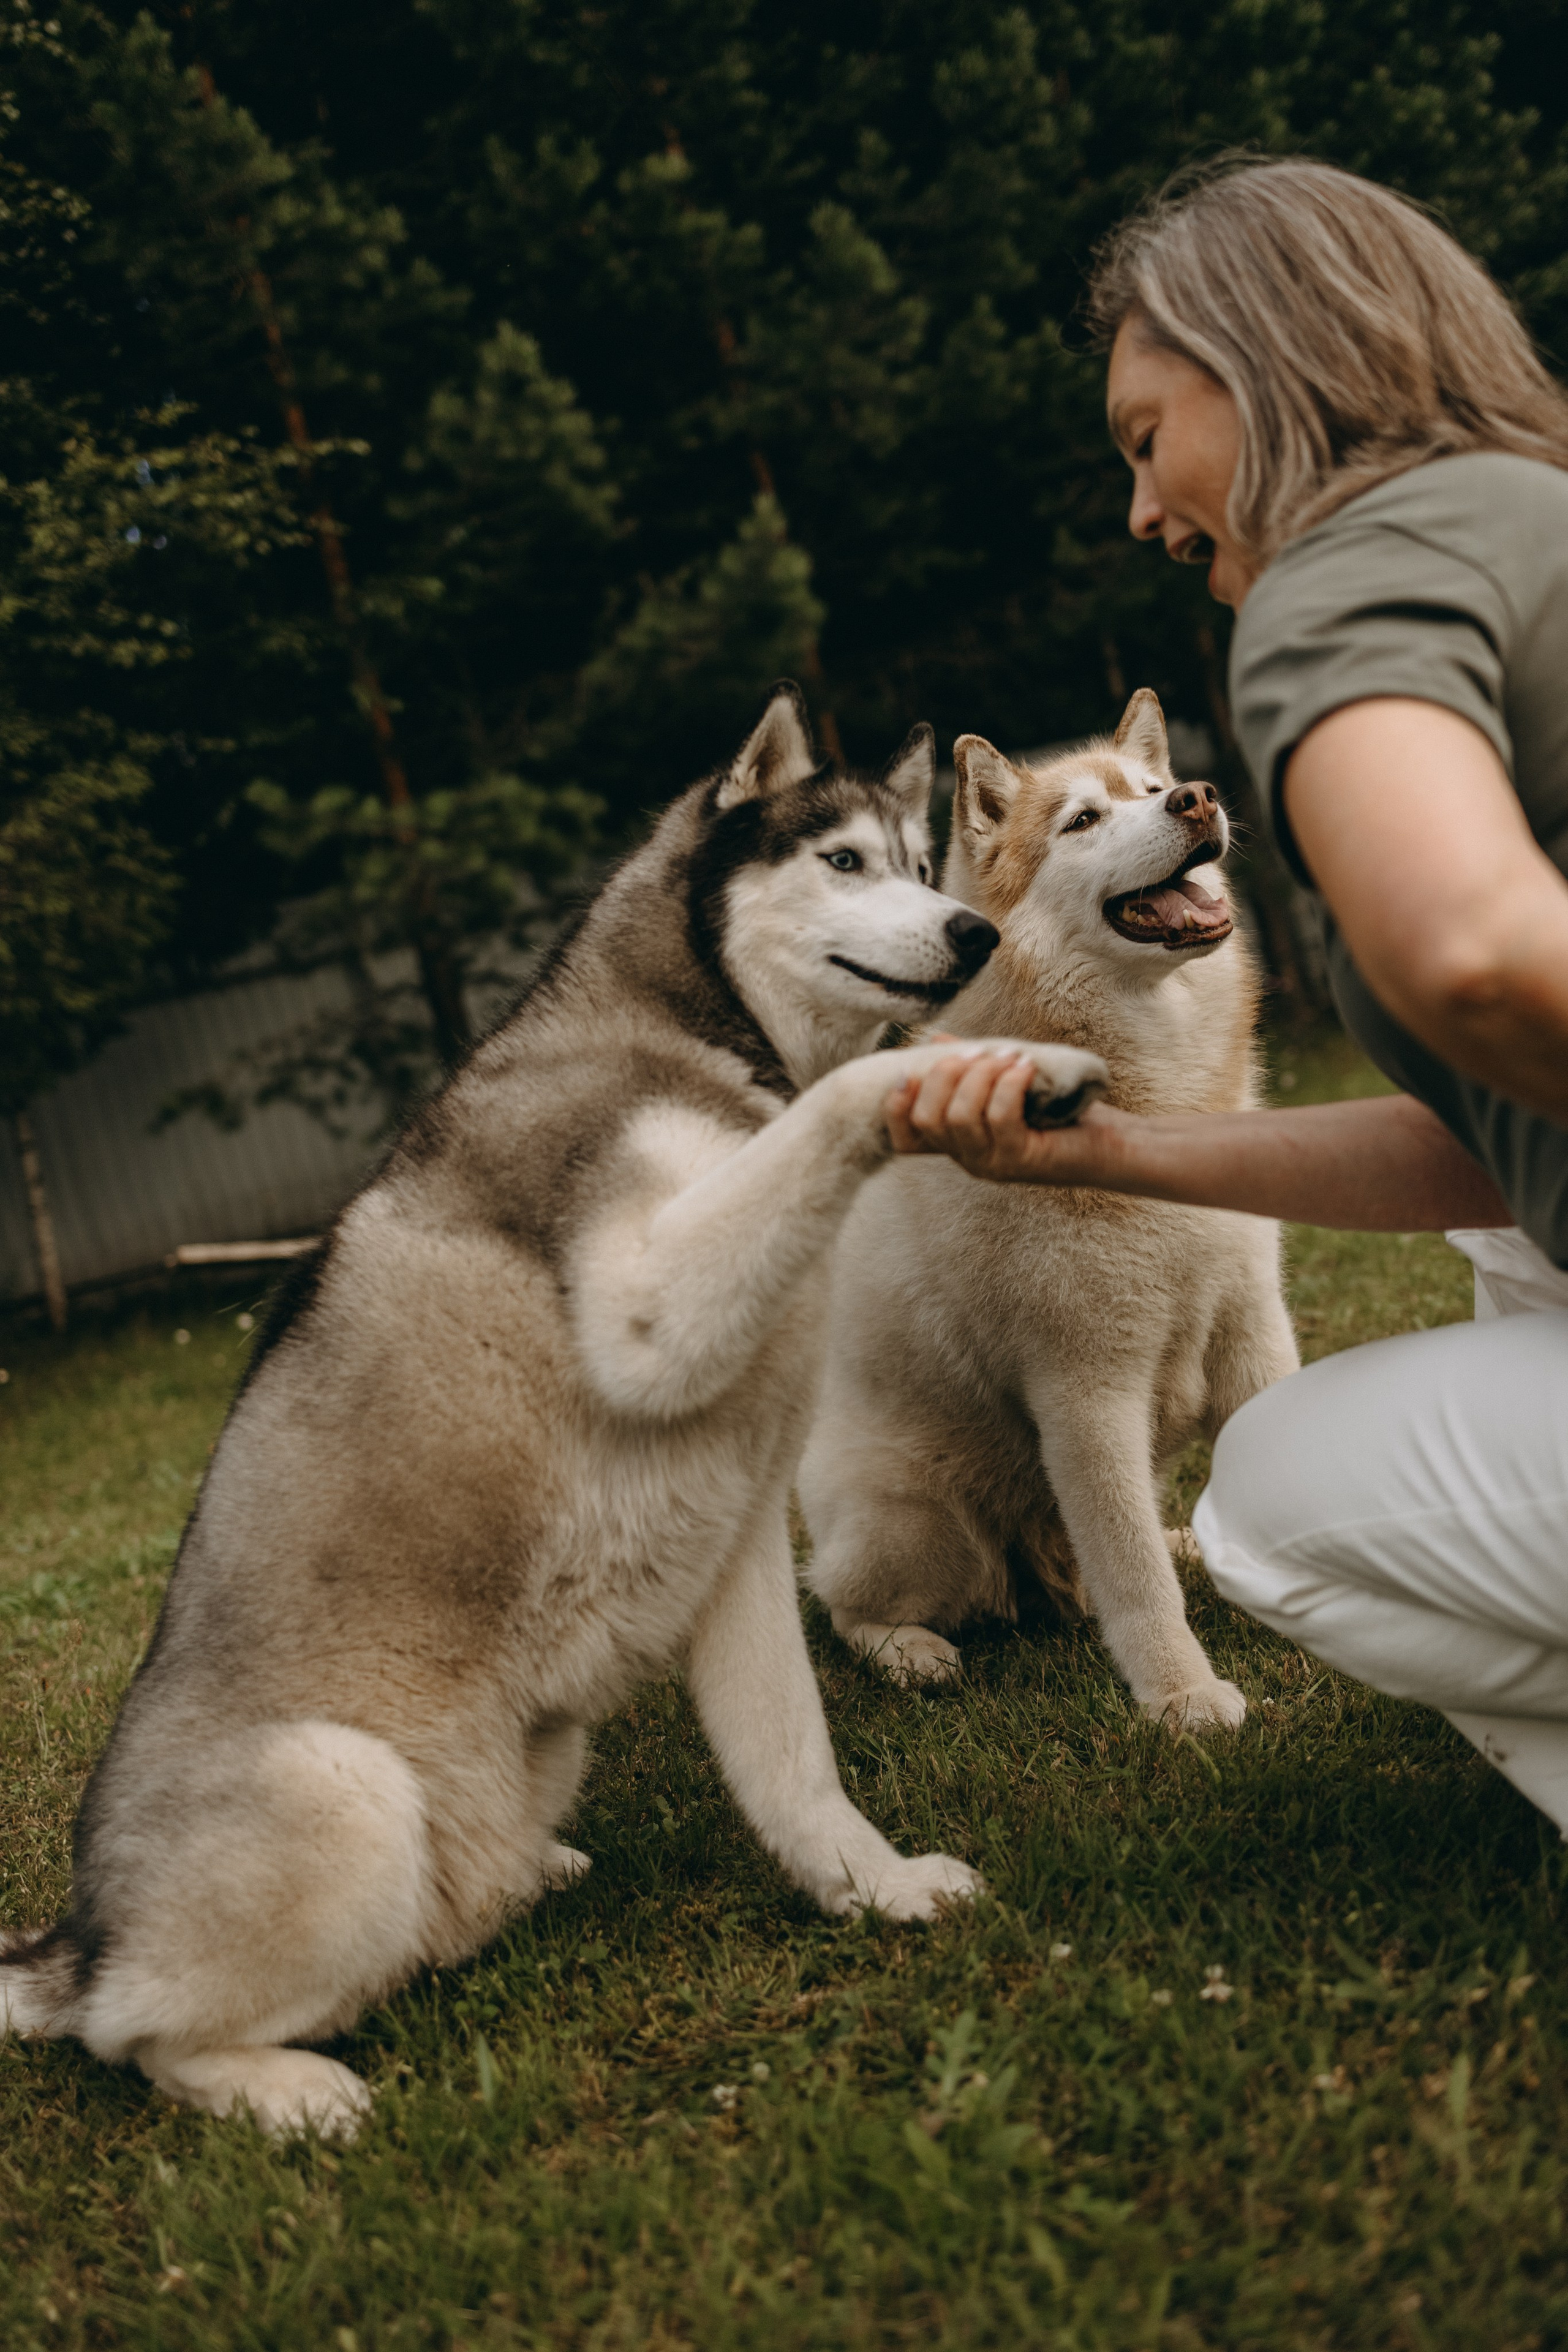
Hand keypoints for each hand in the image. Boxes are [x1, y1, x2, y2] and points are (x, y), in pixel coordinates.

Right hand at [885, 1045, 1127, 1184]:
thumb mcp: (1007, 1085)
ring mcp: (994, 1163)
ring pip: (959, 1118)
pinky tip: (1025, 1068)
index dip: (895, 1108)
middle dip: (945, 1076)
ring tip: (1010, 1056)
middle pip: (928, 1119)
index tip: (907, 1073)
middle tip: (979, 1052)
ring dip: (981, 1075)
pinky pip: (998, 1117)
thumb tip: (936, 1040)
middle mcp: (970, 1159)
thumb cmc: (1060, 1113)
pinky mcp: (1022, 1160)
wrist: (1112, 1143)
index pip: (905, 1140)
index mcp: (960, 1144)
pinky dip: (1008, 1084)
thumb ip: (970, 1069)